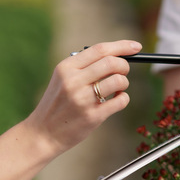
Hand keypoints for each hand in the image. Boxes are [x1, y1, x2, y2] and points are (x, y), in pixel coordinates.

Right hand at [25, 40, 141, 155]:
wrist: (43, 133)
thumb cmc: (57, 104)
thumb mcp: (62, 79)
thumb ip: (84, 66)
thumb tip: (116, 56)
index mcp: (66, 68)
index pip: (99, 49)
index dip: (121, 46)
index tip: (135, 46)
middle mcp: (73, 81)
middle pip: (111, 63)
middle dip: (124, 65)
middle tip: (124, 71)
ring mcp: (83, 99)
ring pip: (118, 81)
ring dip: (124, 83)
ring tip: (117, 88)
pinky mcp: (92, 116)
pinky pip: (120, 101)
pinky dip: (123, 98)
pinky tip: (115, 100)